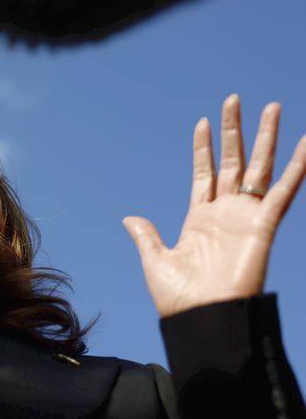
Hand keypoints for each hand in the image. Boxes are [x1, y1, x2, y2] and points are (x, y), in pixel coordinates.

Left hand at [123, 94, 305, 316]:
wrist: (201, 319)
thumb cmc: (179, 298)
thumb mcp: (156, 260)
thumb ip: (146, 235)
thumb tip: (129, 218)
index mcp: (199, 219)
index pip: (204, 174)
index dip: (204, 149)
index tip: (203, 122)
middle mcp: (225, 213)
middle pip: (232, 163)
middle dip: (234, 132)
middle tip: (234, 100)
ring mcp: (245, 217)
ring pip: (258, 168)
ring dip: (265, 138)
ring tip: (270, 106)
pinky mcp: (264, 226)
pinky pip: (283, 191)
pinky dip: (297, 167)